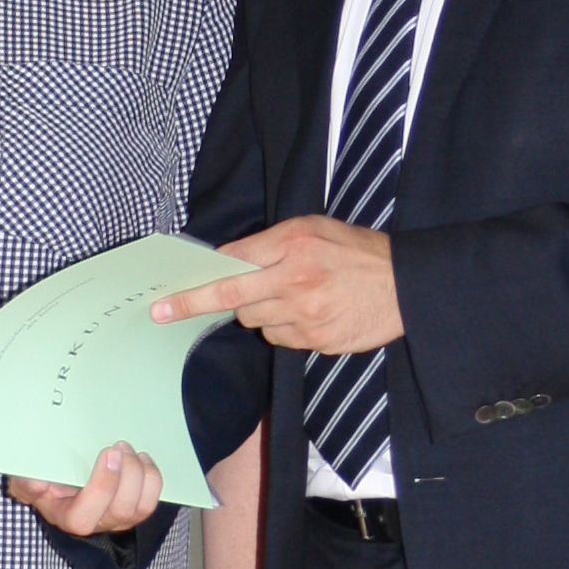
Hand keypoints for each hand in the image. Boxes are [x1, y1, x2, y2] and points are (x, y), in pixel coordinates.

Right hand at [7, 441, 162, 538]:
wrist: (57, 481)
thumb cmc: (43, 480)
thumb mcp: (25, 480)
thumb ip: (26, 483)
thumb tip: (37, 484)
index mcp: (68, 517)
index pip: (85, 517)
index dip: (102, 487)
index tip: (107, 454)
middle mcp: (95, 523)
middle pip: (120, 511)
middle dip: (127, 476)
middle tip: (121, 447)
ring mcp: (116, 518)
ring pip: (140, 509)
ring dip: (142, 477)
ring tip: (131, 452)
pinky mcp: (132, 509)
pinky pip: (150, 502)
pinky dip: (152, 480)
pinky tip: (143, 460)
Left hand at [152, 219, 402, 354]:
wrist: (406, 286)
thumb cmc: (357, 251)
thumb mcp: (313, 228)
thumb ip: (268, 244)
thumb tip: (227, 262)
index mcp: (291, 246)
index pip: (228, 267)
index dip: (193, 286)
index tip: (162, 302)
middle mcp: (294, 281)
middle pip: (233, 301)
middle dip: (208, 303)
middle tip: (179, 308)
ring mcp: (305, 315)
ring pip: (256, 322)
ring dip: (261, 312)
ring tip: (293, 296)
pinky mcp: (316, 340)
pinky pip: (281, 338)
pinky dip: (285, 327)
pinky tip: (310, 313)